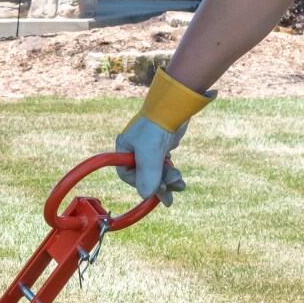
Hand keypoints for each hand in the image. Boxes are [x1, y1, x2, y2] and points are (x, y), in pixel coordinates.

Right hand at [113, 67, 215, 206]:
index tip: (154, 188)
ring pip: (157, 173)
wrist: (175, 107)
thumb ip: (147, 175)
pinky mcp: (161, 148)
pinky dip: (172, 175)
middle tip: (171, 188)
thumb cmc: (156, 127)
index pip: (127, 175)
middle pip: (144, 176)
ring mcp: (149, 150)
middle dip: (159, 184)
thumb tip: (146, 195)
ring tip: (179, 183)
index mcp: (124, 149)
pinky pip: (164, 167)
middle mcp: (134, 150)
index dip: (141, 183)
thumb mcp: (149, 153)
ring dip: (168, 181)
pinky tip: (179, 180)